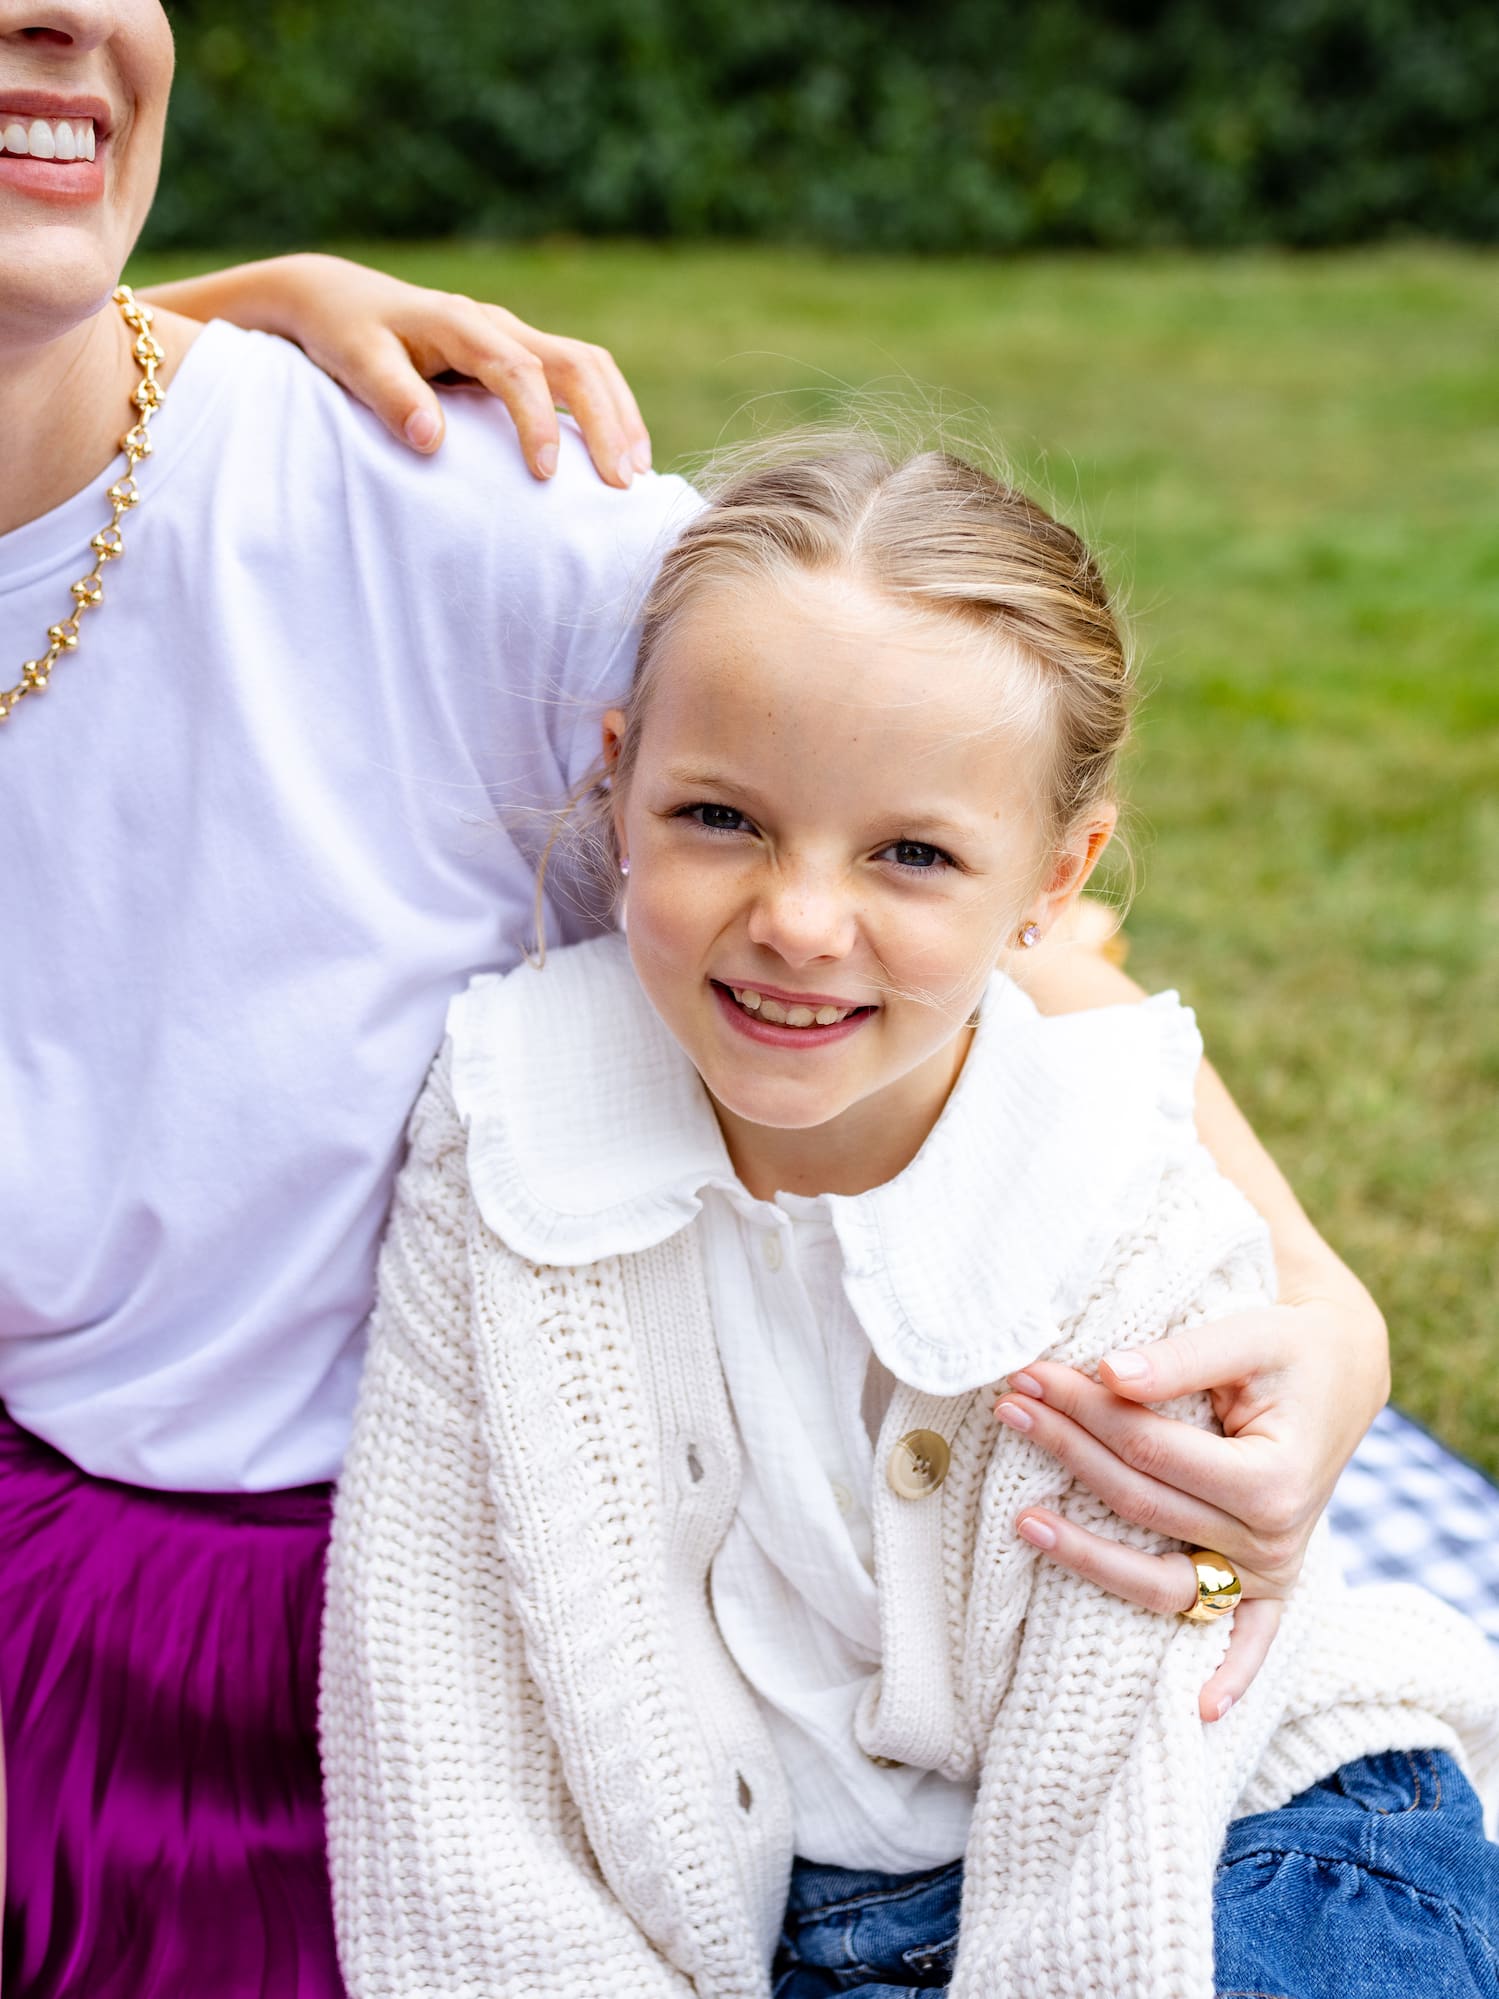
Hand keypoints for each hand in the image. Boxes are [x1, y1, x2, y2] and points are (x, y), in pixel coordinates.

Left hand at [230, 253, 650, 485]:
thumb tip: (431, 438)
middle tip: (622, 484)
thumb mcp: (353, 360)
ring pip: (589, 365)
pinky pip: (579, 375)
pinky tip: (618, 453)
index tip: (546, 475)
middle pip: (575, 363)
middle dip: (605, 422)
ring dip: (619, 416)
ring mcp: (514, 336)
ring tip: (636, 473)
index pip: (518, 370)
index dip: (538, 421)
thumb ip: (390, 395)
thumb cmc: (343, 334)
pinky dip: (607, 412)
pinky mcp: (520, 354)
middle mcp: (497, 324)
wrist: (340, 299)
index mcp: (459, 323)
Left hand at [992, 1290, 1387, 1722]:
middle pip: (1141, 1504)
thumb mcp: (1247, 1336)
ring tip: (1021, 1520)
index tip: (1029, 1374)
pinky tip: (1201, 1709)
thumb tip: (1107, 1374)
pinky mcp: (1272, 1587)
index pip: (1148, 1447)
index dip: (1082, 1409)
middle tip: (1009, 1407)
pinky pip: (1246, 1641)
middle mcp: (1274, 1539)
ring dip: (1086, 1557)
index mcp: (1271, 1479)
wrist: (1342, 1374)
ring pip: (1160, 1584)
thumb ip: (1181, 1358)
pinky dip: (1231, 1675)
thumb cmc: (1289, 1350)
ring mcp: (1271, 1572)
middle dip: (1067, 1451)